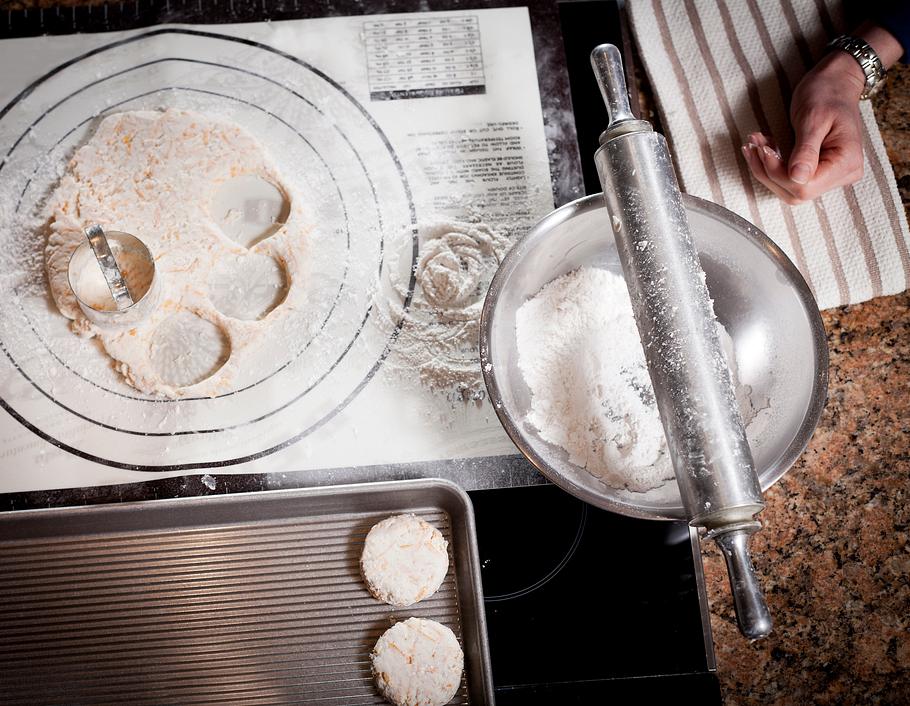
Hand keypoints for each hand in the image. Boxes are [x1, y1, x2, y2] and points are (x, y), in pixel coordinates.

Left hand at [742, 50, 865, 204]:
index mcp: (846, 163)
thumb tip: (798, 178)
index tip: (763, 149)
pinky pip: (791, 179)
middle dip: (769, 171)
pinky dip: (773, 167)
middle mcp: (842, 174)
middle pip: (796, 192)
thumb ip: (806, 151)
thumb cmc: (827, 93)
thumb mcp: (814, 119)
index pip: (805, 186)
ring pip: (789, 189)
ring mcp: (831, 175)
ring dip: (766, 170)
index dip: (778, 173)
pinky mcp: (819, 171)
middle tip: (754, 145)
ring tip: (755, 144)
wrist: (836, 81)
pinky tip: (763, 149)